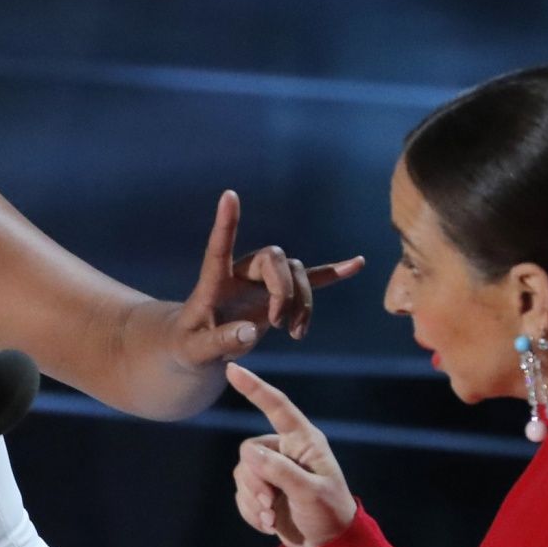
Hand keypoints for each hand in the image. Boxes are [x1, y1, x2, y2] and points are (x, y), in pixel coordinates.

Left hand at [173, 191, 362, 366]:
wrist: (199, 346)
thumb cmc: (189, 346)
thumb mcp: (196, 351)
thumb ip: (220, 341)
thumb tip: (251, 330)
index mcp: (214, 281)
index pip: (218, 248)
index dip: (225, 223)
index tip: (229, 195)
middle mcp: (241, 272)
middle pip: (274, 259)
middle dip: (285, 290)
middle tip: (279, 324)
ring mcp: (262, 280)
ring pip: (296, 273)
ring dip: (303, 302)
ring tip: (295, 334)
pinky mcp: (278, 294)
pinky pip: (310, 279)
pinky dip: (331, 274)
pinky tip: (358, 263)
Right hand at [227, 363, 356, 546]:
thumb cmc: (329, 514)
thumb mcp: (310, 492)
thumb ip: (281, 471)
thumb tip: (250, 454)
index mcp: (304, 441)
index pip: (277, 407)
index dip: (254, 388)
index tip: (233, 369)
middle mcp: (285, 451)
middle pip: (249, 451)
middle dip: (254, 480)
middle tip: (269, 503)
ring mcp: (272, 471)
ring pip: (241, 474)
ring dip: (252, 499)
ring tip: (270, 518)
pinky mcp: (261, 491)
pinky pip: (241, 494)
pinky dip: (251, 512)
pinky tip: (268, 524)